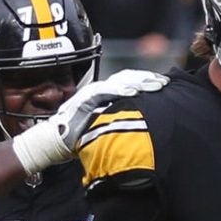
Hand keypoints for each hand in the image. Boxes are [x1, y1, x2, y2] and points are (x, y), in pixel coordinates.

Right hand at [11, 67, 173, 173]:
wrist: (55, 142)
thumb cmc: (80, 137)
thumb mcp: (105, 127)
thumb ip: (120, 122)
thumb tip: (143, 127)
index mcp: (107, 95)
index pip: (130, 83)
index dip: (147, 82)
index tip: (165, 84)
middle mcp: (101, 91)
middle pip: (128, 78)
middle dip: (147, 79)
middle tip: (164, 82)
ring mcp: (92, 94)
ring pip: (118, 82)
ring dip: (137, 82)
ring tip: (153, 85)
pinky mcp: (84, 100)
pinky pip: (104, 92)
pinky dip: (119, 91)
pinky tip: (132, 93)